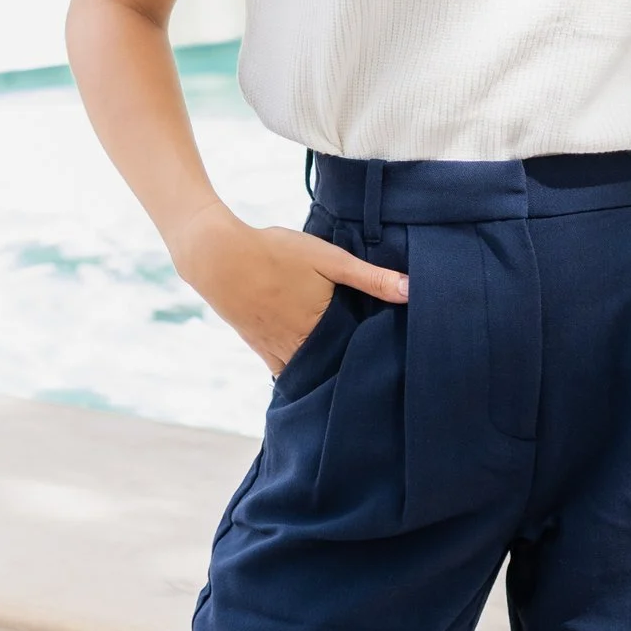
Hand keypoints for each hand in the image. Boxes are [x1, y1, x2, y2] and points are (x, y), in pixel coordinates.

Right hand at [172, 211, 407, 372]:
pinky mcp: (259, 347)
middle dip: (351, 373)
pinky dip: (300, 374)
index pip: (356, 356)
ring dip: (326, 375)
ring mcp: (275, 351)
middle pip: (333, 370)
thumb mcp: (329, 259)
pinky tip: (313, 375)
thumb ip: (371, 278)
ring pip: (309, 374)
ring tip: (349, 377)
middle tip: (377, 375)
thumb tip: (412, 290)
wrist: (218, 257)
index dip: (373, 360)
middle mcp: (298, 348)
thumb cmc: (276, 253)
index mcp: (320, 330)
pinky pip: (284, 372)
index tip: (393, 365)